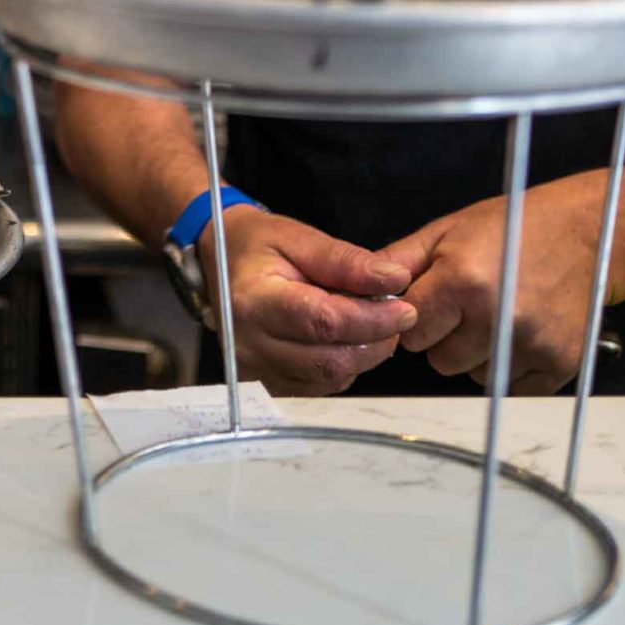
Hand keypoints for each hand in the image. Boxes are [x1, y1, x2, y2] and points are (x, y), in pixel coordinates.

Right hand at [200, 207, 416, 395]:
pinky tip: (346, 338)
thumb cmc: (258, 247)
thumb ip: (344, 261)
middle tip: (397, 315)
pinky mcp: (268, 384)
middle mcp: (250, 344)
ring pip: (331, 377)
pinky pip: (321, 386)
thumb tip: (393, 280)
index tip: (405, 308)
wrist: (219, 263)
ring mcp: (256, 370)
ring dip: (364, 353)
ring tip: (371, 322)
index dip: (371, 319)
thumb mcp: (298, 238)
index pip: (323, 321)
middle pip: (331, 359)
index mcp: (254, 301)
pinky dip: (345, 364)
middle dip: (376, 339)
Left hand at [379, 181, 604, 392]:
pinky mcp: (558, 364)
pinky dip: (509, 367)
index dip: (417, 317)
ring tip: (497, 314)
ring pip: (473, 376)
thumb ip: (398, 262)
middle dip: (445, 337)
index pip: (410, 334)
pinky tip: (519, 332)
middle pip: (439, 360)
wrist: (586, 232)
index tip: (433, 301)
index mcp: (463, 281)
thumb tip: (356, 291)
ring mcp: (531, 345)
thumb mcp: (447, 230)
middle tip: (469, 305)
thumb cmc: (511, 226)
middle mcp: (496, 319)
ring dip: (476, 353)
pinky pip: (511, 388)